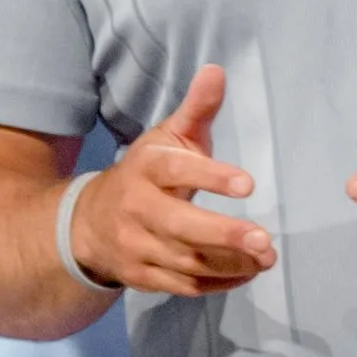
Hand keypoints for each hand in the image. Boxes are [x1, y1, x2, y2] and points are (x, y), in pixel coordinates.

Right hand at [70, 66, 275, 295]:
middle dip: (225, 235)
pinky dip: (218, 283)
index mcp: (146, 168)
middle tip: (265, 240)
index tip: (249, 185)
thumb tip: (218, 70)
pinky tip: (246, 273)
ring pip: (187, 261)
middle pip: (181, 227)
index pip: (176, 171)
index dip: (211, 177)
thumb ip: (196, 110)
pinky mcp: (142, 277)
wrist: (89, 223)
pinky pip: (184, 286)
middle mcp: (137, 209)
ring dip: (230, 263)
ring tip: (266, 258)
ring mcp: (137, 247)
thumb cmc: (146, 174)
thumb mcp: (166, 138)